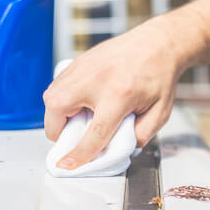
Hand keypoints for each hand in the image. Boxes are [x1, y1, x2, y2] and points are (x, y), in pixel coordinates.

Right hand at [43, 17, 188, 169]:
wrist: (157, 43)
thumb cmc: (159, 76)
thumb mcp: (159, 114)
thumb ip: (138, 136)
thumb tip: (113, 149)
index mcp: (119, 94)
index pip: (93, 133)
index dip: (78, 154)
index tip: (65, 166)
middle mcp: (95, 79)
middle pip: (56, 110)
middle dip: (60, 131)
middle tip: (77, 134)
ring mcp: (82, 68)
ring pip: (50, 99)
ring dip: (59, 115)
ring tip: (81, 116)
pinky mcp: (76, 62)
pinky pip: (56, 86)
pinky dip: (62, 100)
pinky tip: (82, 101)